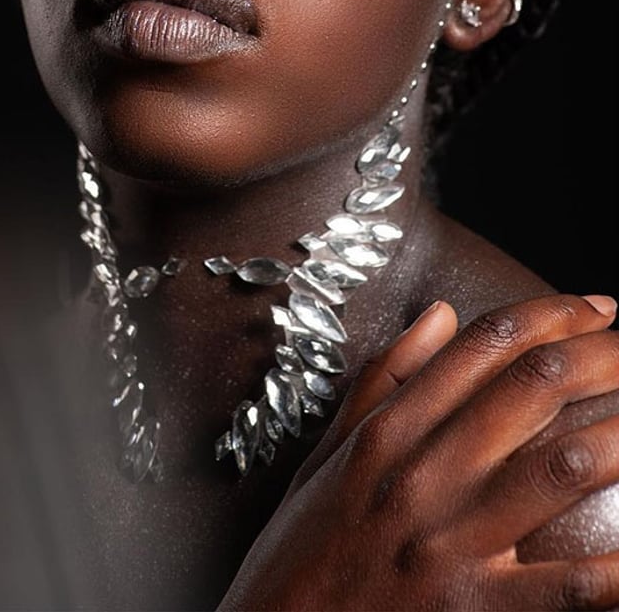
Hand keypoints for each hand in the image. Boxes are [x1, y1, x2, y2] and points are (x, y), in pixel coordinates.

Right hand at [219, 294, 618, 610]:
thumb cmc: (301, 554)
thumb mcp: (326, 455)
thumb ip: (383, 380)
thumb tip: (442, 313)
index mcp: (386, 431)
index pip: (484, 346)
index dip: (553, 314)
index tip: (598, 306)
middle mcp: (422, 473)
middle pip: (534, 385)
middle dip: (604, 354)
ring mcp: (452, 543)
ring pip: (565, 463)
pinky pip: (572, 586)